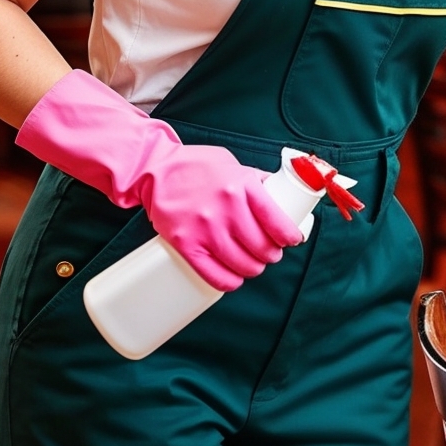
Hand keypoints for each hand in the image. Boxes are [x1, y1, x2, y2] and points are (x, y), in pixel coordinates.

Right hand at [136, 143, 306, 290]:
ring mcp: (205, 228)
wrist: (154, 169)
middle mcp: (226, 208)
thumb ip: (256, 181)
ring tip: (252, 263)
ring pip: (243, 265)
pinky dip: (230, 281)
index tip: (291, 240)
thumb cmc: (195, 165)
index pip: (278, 222)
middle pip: (262, 248)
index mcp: (242, 185)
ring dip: (253, 269)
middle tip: (269, 252)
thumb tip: (282, 196)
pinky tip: (234, 277)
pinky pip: (215, 276)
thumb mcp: (232, 164)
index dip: (290, 237)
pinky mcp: (185, 244)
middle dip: (271, 255)